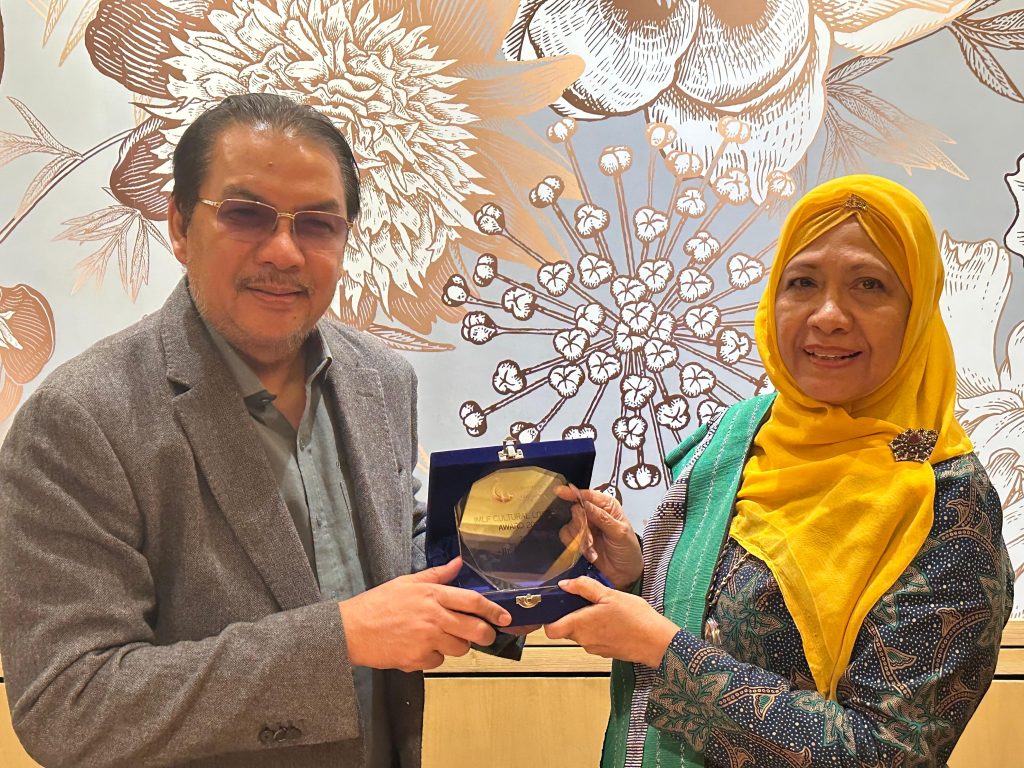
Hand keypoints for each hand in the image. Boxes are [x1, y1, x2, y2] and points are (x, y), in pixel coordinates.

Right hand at [339, 558, 510, 671]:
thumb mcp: (407, 582)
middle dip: (486, 635)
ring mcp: (428, 640)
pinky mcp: (419, 659)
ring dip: (456, 646)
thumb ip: (436, 575)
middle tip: (485, 635)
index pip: (473, 601)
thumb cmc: (378, 604)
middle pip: (475, 629)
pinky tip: (419, 648)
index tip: (505, 617)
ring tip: (439, 638)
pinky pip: (439, 661)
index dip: (494, 610)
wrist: (352, 630)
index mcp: (433, 595)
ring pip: (459, 649)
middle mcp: (434, 617)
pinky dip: (433, 657)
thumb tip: (458, 563)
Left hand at [544, 576, 677, 667]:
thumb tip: (566, 584)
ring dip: (587, 622)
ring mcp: (595, 648)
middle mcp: (584, 640)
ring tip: (604, 608)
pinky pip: (595, 639)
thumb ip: (584, 587)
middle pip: (566, 629)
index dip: (549, 619)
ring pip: (581, 634)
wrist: (657, 642)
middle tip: (587, 601)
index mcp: (580, 625)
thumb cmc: (635, 618)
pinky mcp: (606, 651)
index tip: (556, 606)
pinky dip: (599, 630)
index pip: (550, 630)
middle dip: (572, 615)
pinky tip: (613, 620)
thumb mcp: (610, 594)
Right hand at [556, 485, 642, 589]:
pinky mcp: (579, 539)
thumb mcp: (619, 532)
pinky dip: (576, 545)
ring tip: (593, 546)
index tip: (561, 492)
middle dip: (581, 524)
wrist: (625, 574)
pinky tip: (589, 552)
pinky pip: (568, 537)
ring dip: (580, 537)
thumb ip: (601, 517)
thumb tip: (585, 503)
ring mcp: (586, 526)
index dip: (574, 493)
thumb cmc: (628, 551)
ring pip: (571, 524)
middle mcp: (595, 513)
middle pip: (576, 509)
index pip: (588, 495)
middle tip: (590, 536)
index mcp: (608, 506)